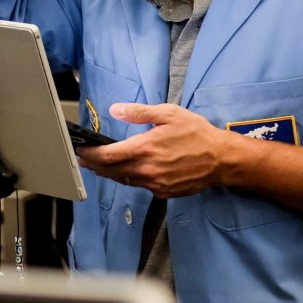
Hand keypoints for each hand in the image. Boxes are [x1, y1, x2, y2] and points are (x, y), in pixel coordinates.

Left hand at [76, 103, 234, 198]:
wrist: (222, 159)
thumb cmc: (196, 133)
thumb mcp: (168, 113)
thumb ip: (139, 113)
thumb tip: (115, 110)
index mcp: (145, 148)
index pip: (107, 155)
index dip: (89, 154)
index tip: (80, 150)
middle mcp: (147, 169)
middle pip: (111, 171)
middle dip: (94, 165)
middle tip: (83, 159)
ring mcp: (156, 184)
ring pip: (124, 180)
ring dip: (109, 173)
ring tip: (100, 165)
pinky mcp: (164, 192)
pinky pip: (141, 186)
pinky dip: (130, 178)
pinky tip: (128, 171)